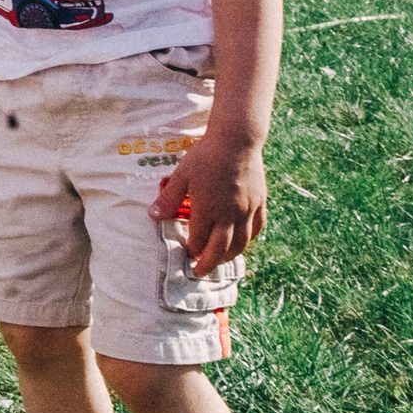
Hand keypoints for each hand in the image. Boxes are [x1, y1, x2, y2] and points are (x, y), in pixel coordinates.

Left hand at [152, 139, 266, 272]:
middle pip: (221, 249)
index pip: (199, 240)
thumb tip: (153, 215)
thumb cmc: (205, 157)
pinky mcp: (260, 202)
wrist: (237, 141)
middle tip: (200, 271)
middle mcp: (229, 215)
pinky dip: (250, 239)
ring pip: (241, 243)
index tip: (187, 255)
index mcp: (207, 210)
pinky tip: (243, 242)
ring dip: (230, 256)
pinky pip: (257, 228)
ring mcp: (247, 210)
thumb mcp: (181, 176)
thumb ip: (169, 199)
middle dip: (209, 263)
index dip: (192, 250)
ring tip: (220, 261)